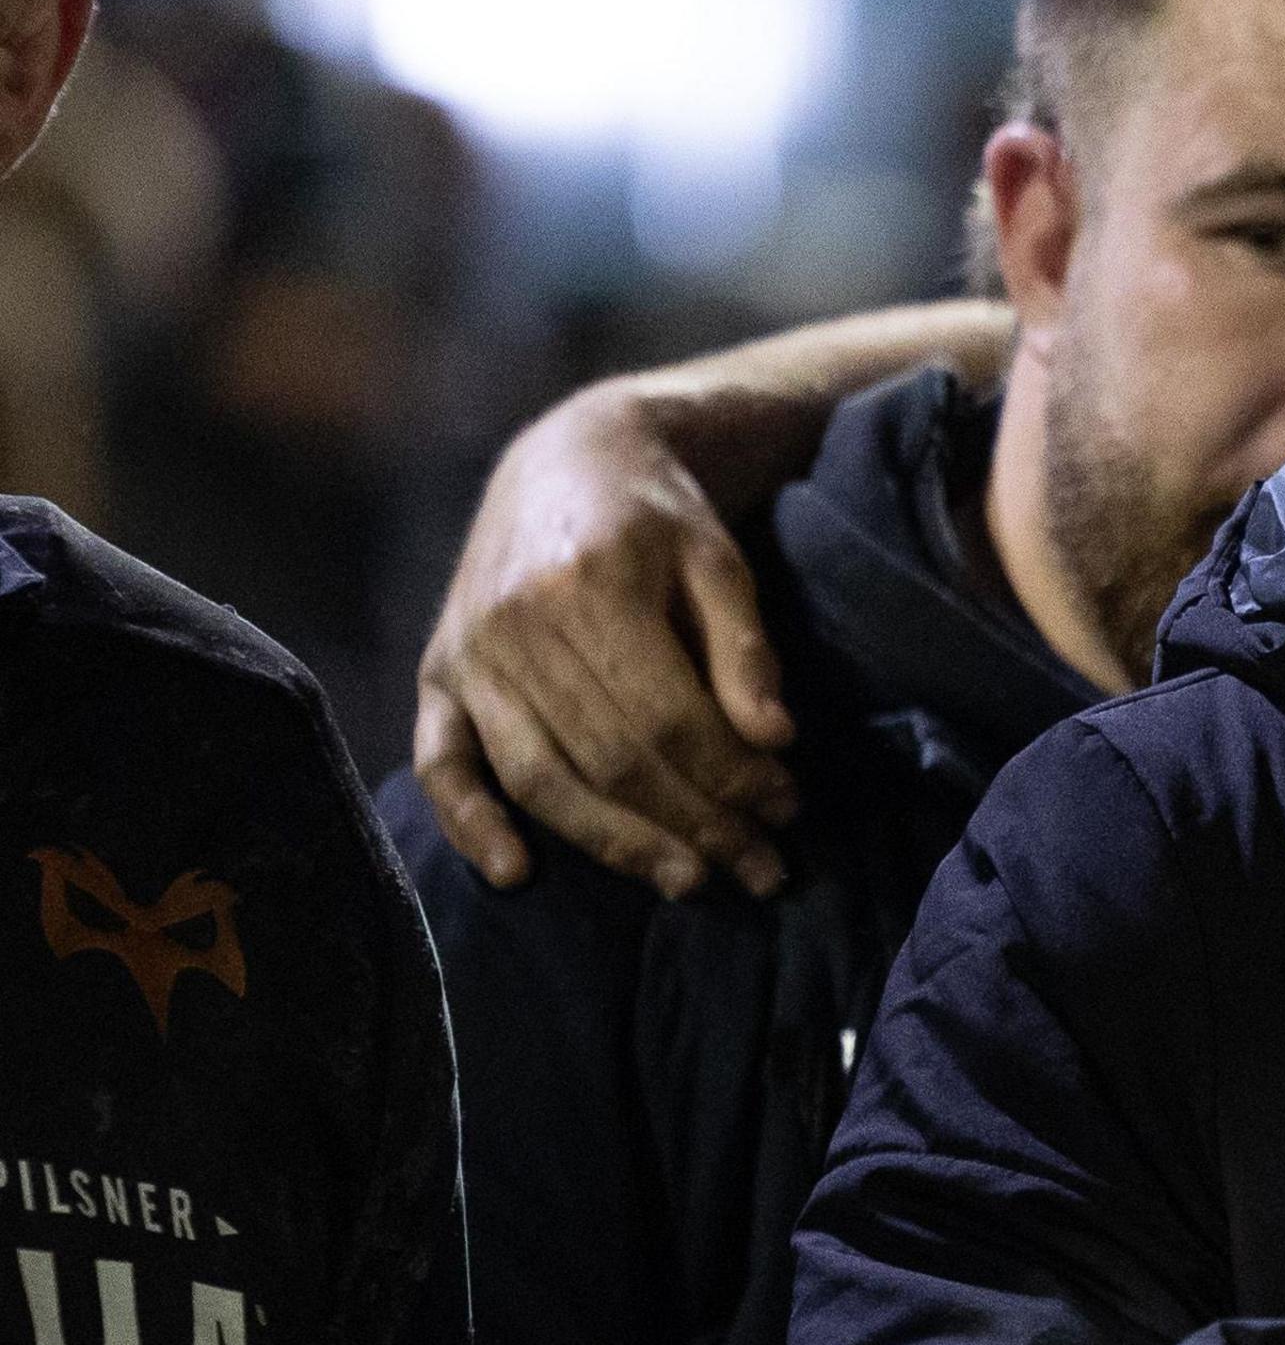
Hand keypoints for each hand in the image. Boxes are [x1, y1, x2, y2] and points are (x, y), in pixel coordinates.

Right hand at [414, 380, 798, 897]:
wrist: (568, 462)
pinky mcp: (438, 674)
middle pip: (610, 758)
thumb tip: (774, 741)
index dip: (731, 777)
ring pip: (540, 777)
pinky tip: (516, 872)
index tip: (787, 810)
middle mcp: (515, 625)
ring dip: (616, 843)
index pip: (668, 718)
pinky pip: (441, 762)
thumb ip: (745, 649)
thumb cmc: (659, 519)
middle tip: (760, 869)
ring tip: (690, 882)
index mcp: (590, 585)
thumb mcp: (720, 561)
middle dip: (694, 825)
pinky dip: (470, 822)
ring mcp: (468, 654)